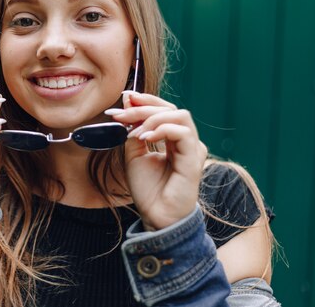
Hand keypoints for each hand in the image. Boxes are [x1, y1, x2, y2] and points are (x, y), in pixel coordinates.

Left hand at [106, 93, 207, 229]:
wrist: (155, 215)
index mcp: (173, 138)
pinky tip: (145, 138)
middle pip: (170, 109)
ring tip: (135, 133)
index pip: (165, 109)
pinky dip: (162, 129)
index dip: (146, 101)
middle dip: (142, 108)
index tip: (125, 98)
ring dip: (152, 118)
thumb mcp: (133, 153)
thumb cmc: (147, 189)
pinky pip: (182, 133)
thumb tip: (128, 101)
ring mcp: (192, 148)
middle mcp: (186, 141)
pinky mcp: (194, 159)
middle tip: (120, 115)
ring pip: (178, 115)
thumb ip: (133, 129)